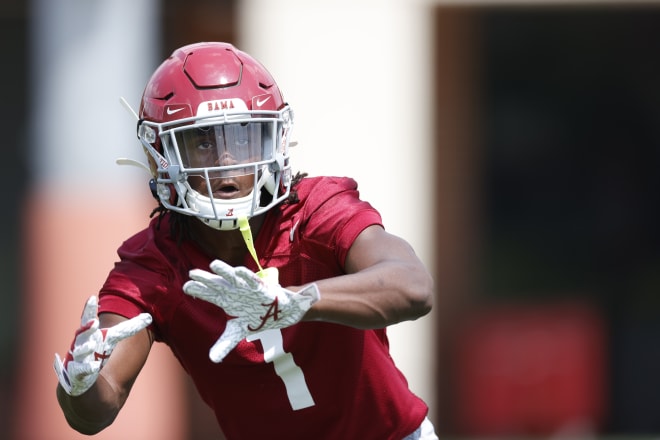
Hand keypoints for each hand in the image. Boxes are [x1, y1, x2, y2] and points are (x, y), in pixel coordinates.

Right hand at [53, 296, 151, 395]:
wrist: (77, 378)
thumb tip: (149, 316)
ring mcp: (78, 357)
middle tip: (93, 322)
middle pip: (83, 333)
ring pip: (81, 351)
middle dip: (86, 327)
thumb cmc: (95, 352)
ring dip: (87, 347)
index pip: (88, 319)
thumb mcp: (111, 338)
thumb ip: (128, 328)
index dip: (89, 309)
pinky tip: (93, 367)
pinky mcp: (76, 373)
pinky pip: (80, 370)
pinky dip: (87, 368)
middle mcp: (82, 343)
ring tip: (94, 344)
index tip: (92, 298)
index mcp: (90, 333)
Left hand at [183, 260, 319, 362]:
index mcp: (227, 301)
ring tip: (213, 264)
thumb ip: (225, 343)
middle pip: (218, 284)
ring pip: (234, 278)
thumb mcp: (238, 331)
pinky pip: (253, 281)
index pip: (210, 295)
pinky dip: (247, 276)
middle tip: (192, 273)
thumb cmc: (256, 316)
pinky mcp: (262, 289)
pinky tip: (239, 271)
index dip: (199, 290)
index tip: (186, 287)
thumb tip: (212, 360)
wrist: (280, 312)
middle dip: (206, 279)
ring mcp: (248, 289)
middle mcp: (235, 292)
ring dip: (225, 271)